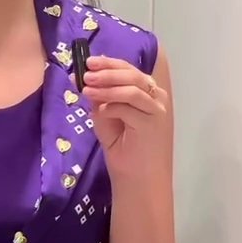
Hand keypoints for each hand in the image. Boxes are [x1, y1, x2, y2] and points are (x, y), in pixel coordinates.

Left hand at [75, 54, 169, 181]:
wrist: (139, 180)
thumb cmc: (125, 152)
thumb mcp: (108, 120)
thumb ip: (101, 101)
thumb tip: (84, 79)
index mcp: (148, 94)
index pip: (130, 71)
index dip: (109, 64)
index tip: (89, 62)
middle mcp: (157, 98)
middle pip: (132, 75)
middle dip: (107, 72)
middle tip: (86, 74)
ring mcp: (157, 110)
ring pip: (131, 89)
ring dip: (106, 87)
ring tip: (86, 89)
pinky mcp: (152, 123)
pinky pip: (128, 107)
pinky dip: (111, 105)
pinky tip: (98, 110)